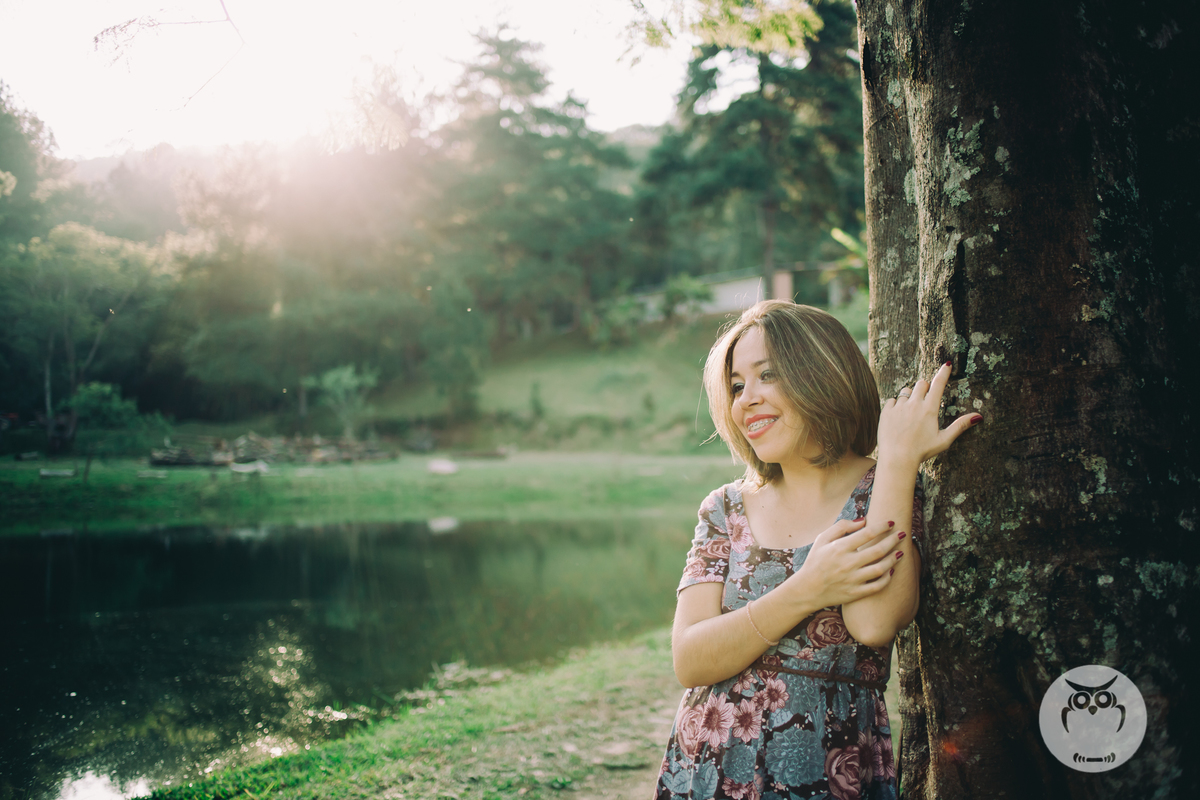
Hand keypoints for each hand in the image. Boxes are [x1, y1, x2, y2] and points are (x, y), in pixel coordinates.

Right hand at [788, 517, 903, 608]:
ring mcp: (852, 580)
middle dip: (893, 540)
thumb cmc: (816, 561)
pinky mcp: (855, 593)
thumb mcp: (822, 539)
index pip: (867, 534)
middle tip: (902, 534)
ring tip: (900, 552)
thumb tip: (863, 520)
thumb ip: (841, 527)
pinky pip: (877, 586)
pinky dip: (887, 579)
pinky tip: (891, 571)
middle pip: (878, 550)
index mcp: (839, 548)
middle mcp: (847, 563)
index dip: (882, 526)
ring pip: (880, 569)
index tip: (891, 522)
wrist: (807, 589)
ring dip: (893, 559)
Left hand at [879, 361, 980, 464]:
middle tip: (925, 402)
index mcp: (929, 409)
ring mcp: (899, 407)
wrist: (897, 459)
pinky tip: (898, 419)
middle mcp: (914, 404)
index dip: (943, 373)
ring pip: (906, 391)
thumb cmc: (922, 451)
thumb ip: (960, 426)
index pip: (938, 384)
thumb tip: (979, 416)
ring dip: (910, 397)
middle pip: (921, 383)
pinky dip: (896, 406)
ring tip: (911, 414)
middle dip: (925, 388)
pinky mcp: (886, 411)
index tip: (947, 364)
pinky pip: (892, 400)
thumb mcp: (944, 440)